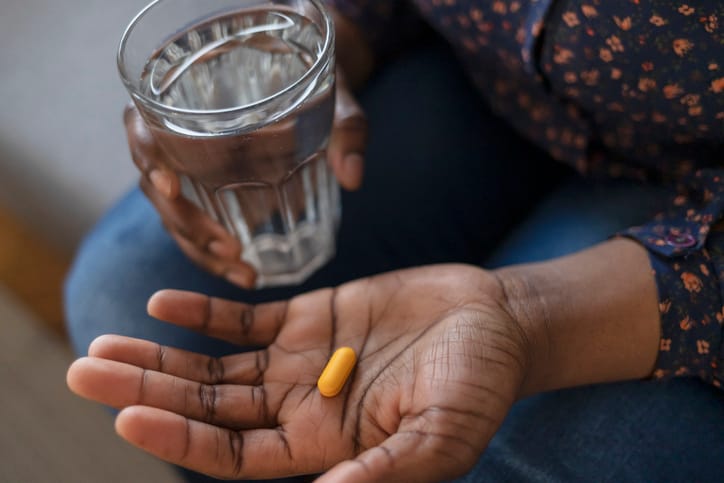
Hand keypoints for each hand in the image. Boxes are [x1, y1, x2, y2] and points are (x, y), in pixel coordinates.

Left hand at [67, 264, 531, 481]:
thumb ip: (382, 469)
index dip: (178, 437)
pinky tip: (164, 302)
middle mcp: (299, 405)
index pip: (232, 452)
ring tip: (104, 343)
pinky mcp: (313, 316)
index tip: (124, 415)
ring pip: (215, 363)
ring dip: (161, 354)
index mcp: (321, 444)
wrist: (496, 323)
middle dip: (147, 389)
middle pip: (207, 405)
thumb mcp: (438, 438)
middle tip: (84, 368)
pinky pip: (247, 317)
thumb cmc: (478, 385)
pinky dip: (206, 311)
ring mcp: (301, 358)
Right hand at [124, 75, 366, 288]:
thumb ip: (346, 127)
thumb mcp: (334, 94)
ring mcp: (188, 165)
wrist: (314, 83)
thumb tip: (353, 176)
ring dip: (200, 249)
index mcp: (187, 96)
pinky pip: (195, 222)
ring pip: (173, 214)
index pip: (141, 124)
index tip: (169, 184)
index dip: (146, 154)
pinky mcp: (206, 188)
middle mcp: (177, 133)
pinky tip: (244, 271)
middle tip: (229, 251)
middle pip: (156, 184)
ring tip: (243, 274)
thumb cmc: (314, 78)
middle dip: (187, 225)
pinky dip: (213, 251)